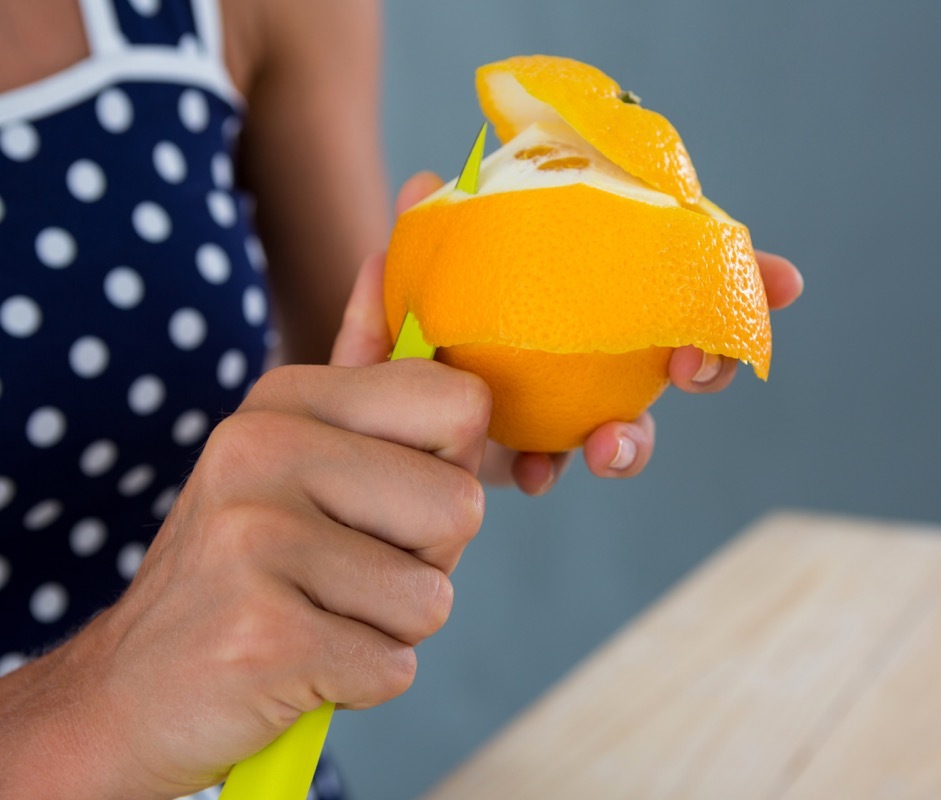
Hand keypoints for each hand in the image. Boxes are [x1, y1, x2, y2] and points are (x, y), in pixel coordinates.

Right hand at [0, 264, 490, 796]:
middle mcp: (262, 451)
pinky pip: (394, 664)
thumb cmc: (249, 567)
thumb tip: (388, 256)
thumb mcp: (294, 455)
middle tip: (344, 572)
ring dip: (391, 626)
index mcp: (285, 400)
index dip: (447, 470)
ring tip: (316, 614)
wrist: (134, 688)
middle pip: (462, 504)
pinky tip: (299, 663)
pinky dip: (362, 679)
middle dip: (426, 559)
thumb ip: (360, 369)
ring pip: (433, 596)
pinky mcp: (262, 636)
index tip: (386, 499)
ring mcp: (255, 542)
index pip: (462, 405)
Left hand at [353, 172, 803, 495]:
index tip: (786, 283)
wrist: (376, 396)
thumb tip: (428, 180)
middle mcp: (599, 357)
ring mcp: (572, 413)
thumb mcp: (415, 275)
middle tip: (692, 364)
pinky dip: (549, 472)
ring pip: (631, 433)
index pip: (677, 284)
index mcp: (596, 302)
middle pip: (685, 363)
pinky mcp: (532, 459)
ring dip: (634, 442)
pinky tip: (535, 474)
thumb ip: (424, 234)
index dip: (743, 283)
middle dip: (710, 365)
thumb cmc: (415, 318)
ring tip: (609, 446)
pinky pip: (555, 471)